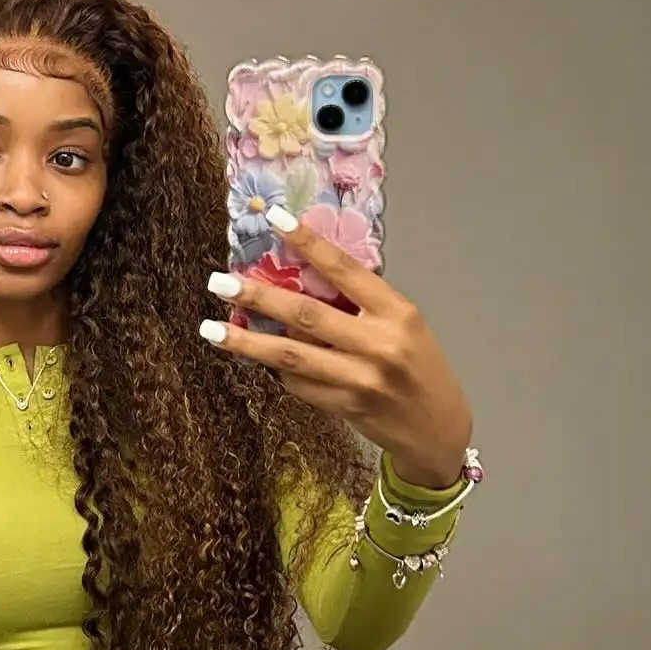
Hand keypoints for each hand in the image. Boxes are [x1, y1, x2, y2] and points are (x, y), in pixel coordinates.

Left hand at [202, 207, 471, 489]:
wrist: (438, 430)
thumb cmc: (420, 367)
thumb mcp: (404, 326)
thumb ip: (362, 305)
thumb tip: (301, 278)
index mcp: (397, 312)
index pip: (345, 269)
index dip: (309, 242)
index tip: (274, 219)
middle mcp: (380, 343)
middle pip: (307, 315)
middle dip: (259, 296)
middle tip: (220, 282)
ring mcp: (361, 380)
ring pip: (292, 356)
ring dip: (247, 342)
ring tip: (212, 329)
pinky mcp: (346, 408)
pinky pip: (299, 385)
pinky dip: (277, 371)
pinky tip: (260, 360)